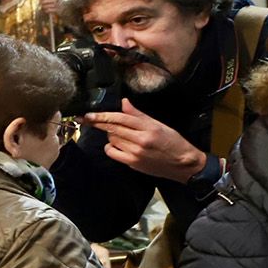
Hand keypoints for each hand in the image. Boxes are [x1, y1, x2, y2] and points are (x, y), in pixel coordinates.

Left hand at [40, 0, 64, 15]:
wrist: (68, 5)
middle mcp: (56, 0)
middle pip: (43, 2)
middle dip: (40, 2)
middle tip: (40, 3)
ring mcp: (56, 5)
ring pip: (45, 7)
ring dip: (42, 7)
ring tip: (43, 6)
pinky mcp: (56, 10)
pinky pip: (48, 11)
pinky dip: (45, 10)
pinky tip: (45, 9)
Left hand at [82, 98, 207, 180]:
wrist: (183, 163)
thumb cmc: (173, 142)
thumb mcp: (159, 124)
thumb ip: (139, 115)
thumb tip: (124, 103)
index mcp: (149, 127)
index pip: (121, 118)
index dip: (103, 115)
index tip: (89, 114)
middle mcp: (141, 140)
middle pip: (112, 129)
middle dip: (97, 123)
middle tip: (85, 119)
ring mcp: (135, 152)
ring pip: (112, 139)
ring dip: (110, 134)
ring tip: (119, 133)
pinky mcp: (132, 163)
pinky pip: (112, 152)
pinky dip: (110, 147)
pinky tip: (116, 144)